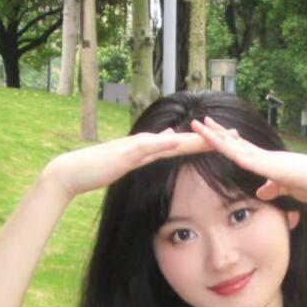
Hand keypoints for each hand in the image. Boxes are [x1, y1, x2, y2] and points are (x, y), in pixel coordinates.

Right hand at [41, 128, 212, 200]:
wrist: (70, 172)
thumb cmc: (97, 171)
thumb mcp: (129, 166)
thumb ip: (147, 155)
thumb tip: (166, 145)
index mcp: (147, 149)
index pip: (181, 145)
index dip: (204, 144)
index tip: (227, 143)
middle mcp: (144, 143)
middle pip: (182, 140)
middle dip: (209, 138)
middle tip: (235, 135)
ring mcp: (134, 147)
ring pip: (169, 141)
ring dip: (192, 138)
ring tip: (215, 136)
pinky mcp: (123, 154)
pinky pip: (146, 147)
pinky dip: (162, 143)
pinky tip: (177, 140)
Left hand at [189, 116, 306, 207]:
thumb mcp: (292, 192)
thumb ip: (275, 189)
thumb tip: (260, 191)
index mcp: (272, 164)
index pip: (243, 151)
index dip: (225, 142)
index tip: (209, 134)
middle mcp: (270, 158)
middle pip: (237, 144)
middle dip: (215, 135)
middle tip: (195, 123)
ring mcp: (276, 161)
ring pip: (242, 149)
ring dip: (220, 140)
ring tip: (201, 128)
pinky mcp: (284, 170)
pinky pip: (258, 163)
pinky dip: (241, 157)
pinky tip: (226, 151)